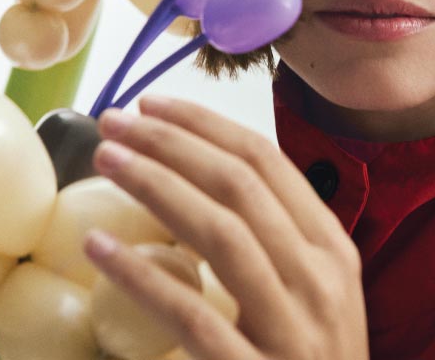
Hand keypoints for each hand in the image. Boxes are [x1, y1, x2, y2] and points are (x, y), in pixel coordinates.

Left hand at [83, 95, 369, 359]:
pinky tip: (101, 250)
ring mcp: (295, 328)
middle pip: (240, 185)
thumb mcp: (313, 293)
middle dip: (173, 143)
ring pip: (222, 233)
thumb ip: (275, 240)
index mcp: (333, 248)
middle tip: (115, 122)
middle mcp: (321, 278)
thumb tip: (201, 180)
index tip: (153, 106)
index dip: (206, 126)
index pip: (266, 162)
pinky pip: (193, 315)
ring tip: (107, 161)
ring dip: (158, 186)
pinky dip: (143, 277)